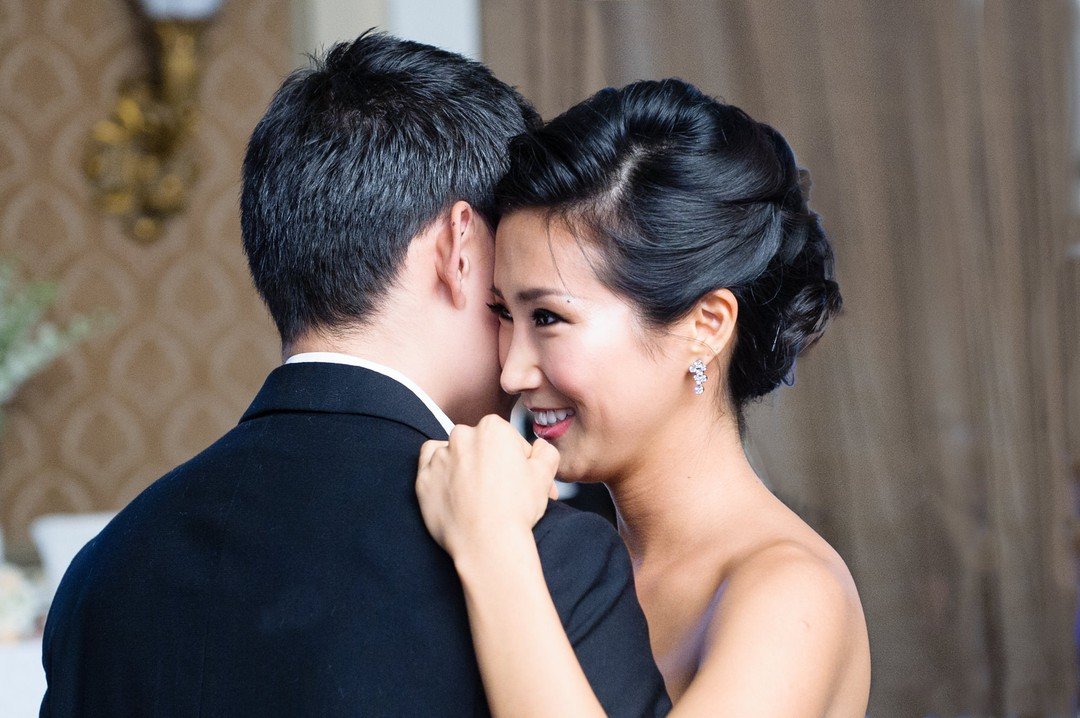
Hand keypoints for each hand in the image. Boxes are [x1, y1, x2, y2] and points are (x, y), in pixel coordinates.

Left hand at [416, 415, 560, 559]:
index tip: (520, 480)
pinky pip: (429, 467)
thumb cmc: (516, 509)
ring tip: (476, 493)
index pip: (507, 440)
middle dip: (489, 462)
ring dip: (463, 466)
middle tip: (500, 490)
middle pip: (479, 445)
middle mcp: (462, 437)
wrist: (487, 543)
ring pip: (452, 453)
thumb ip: (545, 452)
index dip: (517, 462)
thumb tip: (539, 448)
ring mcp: (439, 457)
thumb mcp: (544, 475)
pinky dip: (439, 473)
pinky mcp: (423, 479)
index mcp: (492, 429)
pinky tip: (453, 489)